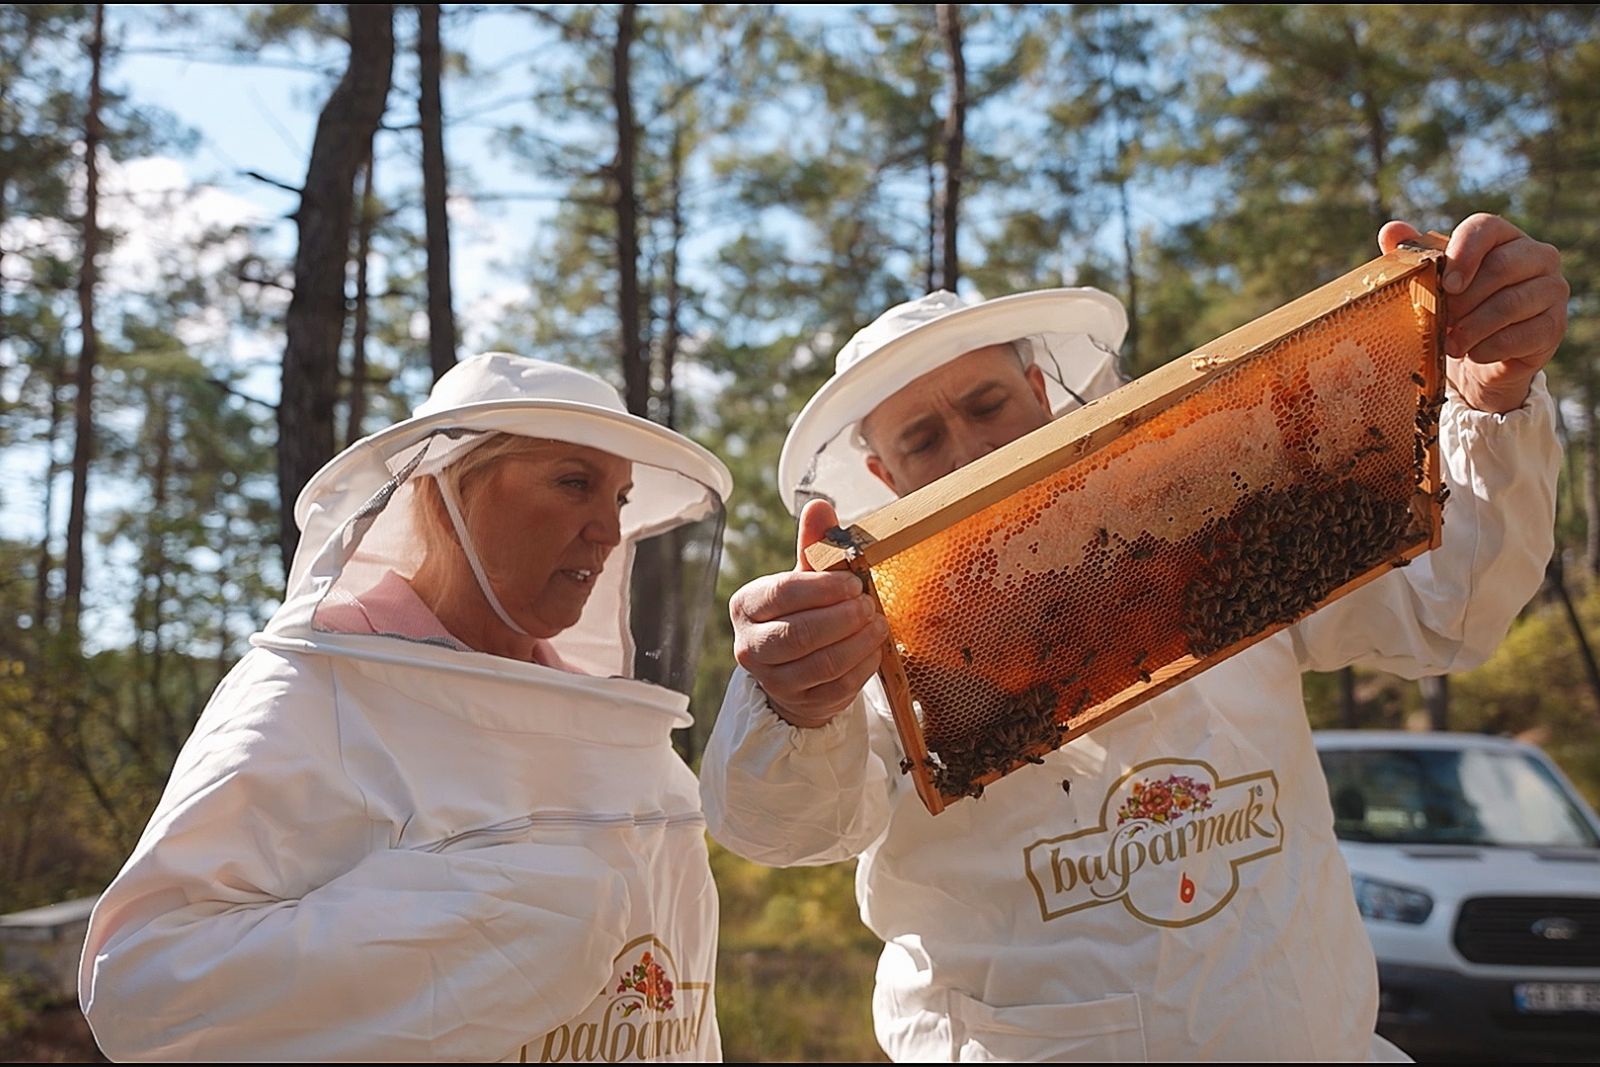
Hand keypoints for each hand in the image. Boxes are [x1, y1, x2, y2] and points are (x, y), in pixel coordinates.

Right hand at [729, 499, 887, 727]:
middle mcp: (750, 646)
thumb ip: (813, 545)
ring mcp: (773, 680)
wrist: (794, 669)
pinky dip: (862, 666)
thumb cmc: (800, 612)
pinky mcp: (800, 703)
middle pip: (800, 633)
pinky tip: (874, 649)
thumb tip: (819, 504)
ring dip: (858, 642)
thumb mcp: (805, 577)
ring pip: (821, 663)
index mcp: (747, 606)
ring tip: (877, 624)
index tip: (852, 583)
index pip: (782, 594)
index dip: (821, 588)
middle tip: (868, 605)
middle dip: (842, 618)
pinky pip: (837, 686)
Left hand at [1380, 214, 1567, 413]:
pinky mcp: (1555, 326)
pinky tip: (1473, 354)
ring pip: (1511, 303)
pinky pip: (1522, 335)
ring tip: (1449, 344)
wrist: (1478, 358)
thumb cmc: (1455, 311)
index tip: (1446, 284)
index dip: (1464, 253)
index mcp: (1504, 237)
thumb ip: (1415, 256)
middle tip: (1440, 321)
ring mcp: (1552, 290)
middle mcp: (1537, 256)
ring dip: (1473, 328)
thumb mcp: (1432, 284)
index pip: (1486, 227)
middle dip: (1464, 299)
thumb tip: (1391, 230)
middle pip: (1501, 267)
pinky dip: (1489, 348)